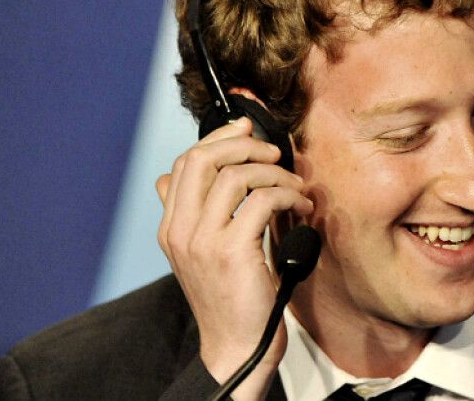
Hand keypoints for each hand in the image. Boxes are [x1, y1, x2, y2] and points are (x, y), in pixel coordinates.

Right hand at [155, 117, 312, 397]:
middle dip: (244, 144)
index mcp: (171, 226)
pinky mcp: (233, 251)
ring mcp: (203, 241)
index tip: (248, 129)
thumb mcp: (201, 252)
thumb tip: (187, 172)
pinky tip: (302, 208)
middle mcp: (180, 230)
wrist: (237, 345)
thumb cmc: (229, 297)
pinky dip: (288, 196)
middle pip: (204, 159)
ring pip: (236, 175)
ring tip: (295, 187)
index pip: (185, 162)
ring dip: (275, 173)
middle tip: (274, 152)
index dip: (218, 137)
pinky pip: (262, 201)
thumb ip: (195, 214)